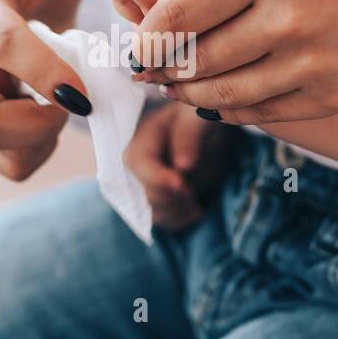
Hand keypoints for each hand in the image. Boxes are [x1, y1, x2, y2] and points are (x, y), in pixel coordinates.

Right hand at [0, 0, 117, 180]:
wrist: (21, 2)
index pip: (1, 45)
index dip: (41, 73)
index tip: (83, 95)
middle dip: (31, 127)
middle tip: (76, 105)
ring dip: (39, 139)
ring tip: (66, 105)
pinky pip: (7, 162)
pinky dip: (37, 149)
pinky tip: (52, 115)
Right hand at [125, 102, 228, 228]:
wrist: (201, 132)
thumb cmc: (196, 118)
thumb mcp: (196, 116)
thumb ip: (189, 133)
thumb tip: (183, 165)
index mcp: (140, 142)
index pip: (138, 166)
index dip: (159, 180)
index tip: (183, 184)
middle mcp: (135, 169)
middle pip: (146, 195)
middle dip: (173, 197)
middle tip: (192, 189)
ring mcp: (145, 189)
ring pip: (155, 214)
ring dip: (179, 210)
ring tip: (194, 197)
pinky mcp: (158, 203)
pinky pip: (165, 222)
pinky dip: (182, 219)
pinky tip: (195, 207)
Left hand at [135, 0, 337, 123]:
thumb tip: (170, 17)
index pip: (177, 14)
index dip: (146, 35)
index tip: (138, 40)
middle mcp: (290, 17)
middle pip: (195, 60)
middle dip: (162, 68)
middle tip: (148, 68)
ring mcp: (314, 62)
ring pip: (223, 95)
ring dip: (191, 94)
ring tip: (176, 86)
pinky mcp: (333, 94)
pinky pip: (262, 113)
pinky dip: (232, 110)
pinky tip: (220, 101)